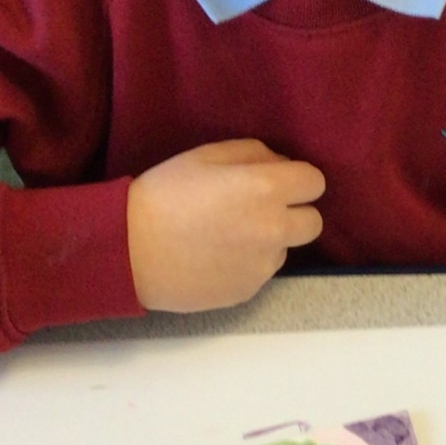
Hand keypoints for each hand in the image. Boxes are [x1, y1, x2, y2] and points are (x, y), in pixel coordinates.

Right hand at [127, 139, 324, 311]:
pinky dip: (248, 262)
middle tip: (258, 209)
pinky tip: (216, 255)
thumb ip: (255, 154)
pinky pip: (262, 271)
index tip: (276, 182)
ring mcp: (263, 265)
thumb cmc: (165, 194)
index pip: (316, 182)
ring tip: (228, 234)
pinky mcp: (248, 290)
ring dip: (269, 239)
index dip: (297, 180)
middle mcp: (274, 229)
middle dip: (294, 212)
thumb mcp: (208, 155)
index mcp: (266, 188)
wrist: (129, 250)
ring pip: (287, 248)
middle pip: (313, 222)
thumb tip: (281, 167)